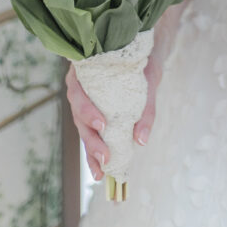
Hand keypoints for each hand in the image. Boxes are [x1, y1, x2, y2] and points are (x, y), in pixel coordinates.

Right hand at [65, 50, 163, 179]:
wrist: (146, 55)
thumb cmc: (144, 64)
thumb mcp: (149, 81)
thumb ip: (146, 108)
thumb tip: (141, 141)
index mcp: (86, 70)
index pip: (78, 90)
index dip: (87, 110)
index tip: (102, 125)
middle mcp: (80, 85)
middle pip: (77, 114)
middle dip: (91, 139)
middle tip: (105, 157)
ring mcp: (85, 100)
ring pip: (82, 127)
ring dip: (90, 150)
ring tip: (100, 171)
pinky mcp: (93, 112)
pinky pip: (90, 131)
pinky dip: (94, 150)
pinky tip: (100, 169)